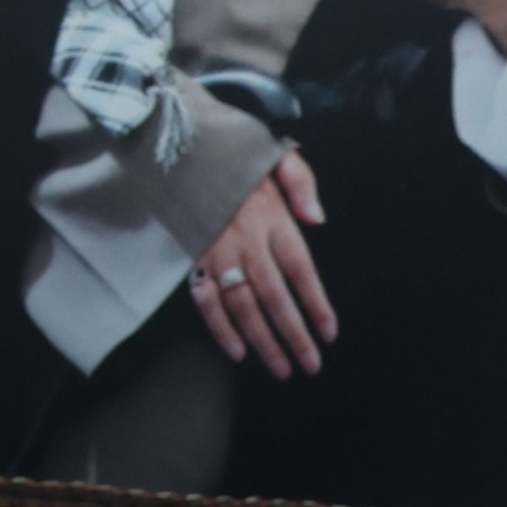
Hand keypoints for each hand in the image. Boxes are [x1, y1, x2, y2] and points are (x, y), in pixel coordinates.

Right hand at [188, 153, 334, 376]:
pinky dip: (219, 327)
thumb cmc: (232, 149)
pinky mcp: (191, 254)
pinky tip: (238, 351)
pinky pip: (204, 298)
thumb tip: (318, 220)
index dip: (316, 304)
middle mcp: (244, 238)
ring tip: (281, 368)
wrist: (176, 139)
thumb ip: (302, 184)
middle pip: (273, 296)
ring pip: (241, 305)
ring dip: (262, 340)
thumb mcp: (276, 154)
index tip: (329, 333)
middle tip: (310, 365)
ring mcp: (215, 249)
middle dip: (293, 335)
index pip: (301, 269)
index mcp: (271, 215)